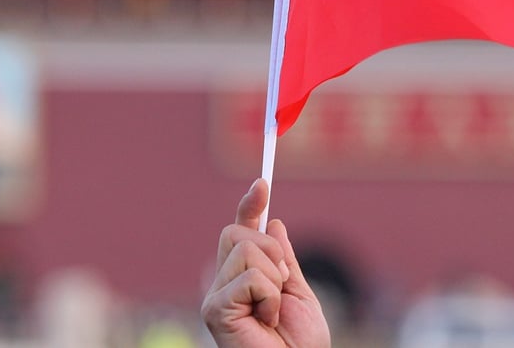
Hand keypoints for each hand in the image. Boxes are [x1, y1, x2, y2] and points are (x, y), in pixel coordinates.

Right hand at [201, 179, 330, 347]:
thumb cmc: (299, 346)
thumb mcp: (299, 293)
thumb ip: (285, 260)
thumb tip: (275, 223)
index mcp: (243, 279)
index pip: (241, 231)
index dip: (249, 205)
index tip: (262, 181)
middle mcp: (223, 284)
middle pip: (235, 232)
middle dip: (269, 250)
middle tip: (282, 283)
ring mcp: (215, 297)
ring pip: (246, 250)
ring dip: (273, 277)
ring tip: (274, 311)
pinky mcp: (214, 309)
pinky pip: (250, 276)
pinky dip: (269, 295)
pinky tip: (266, 321)